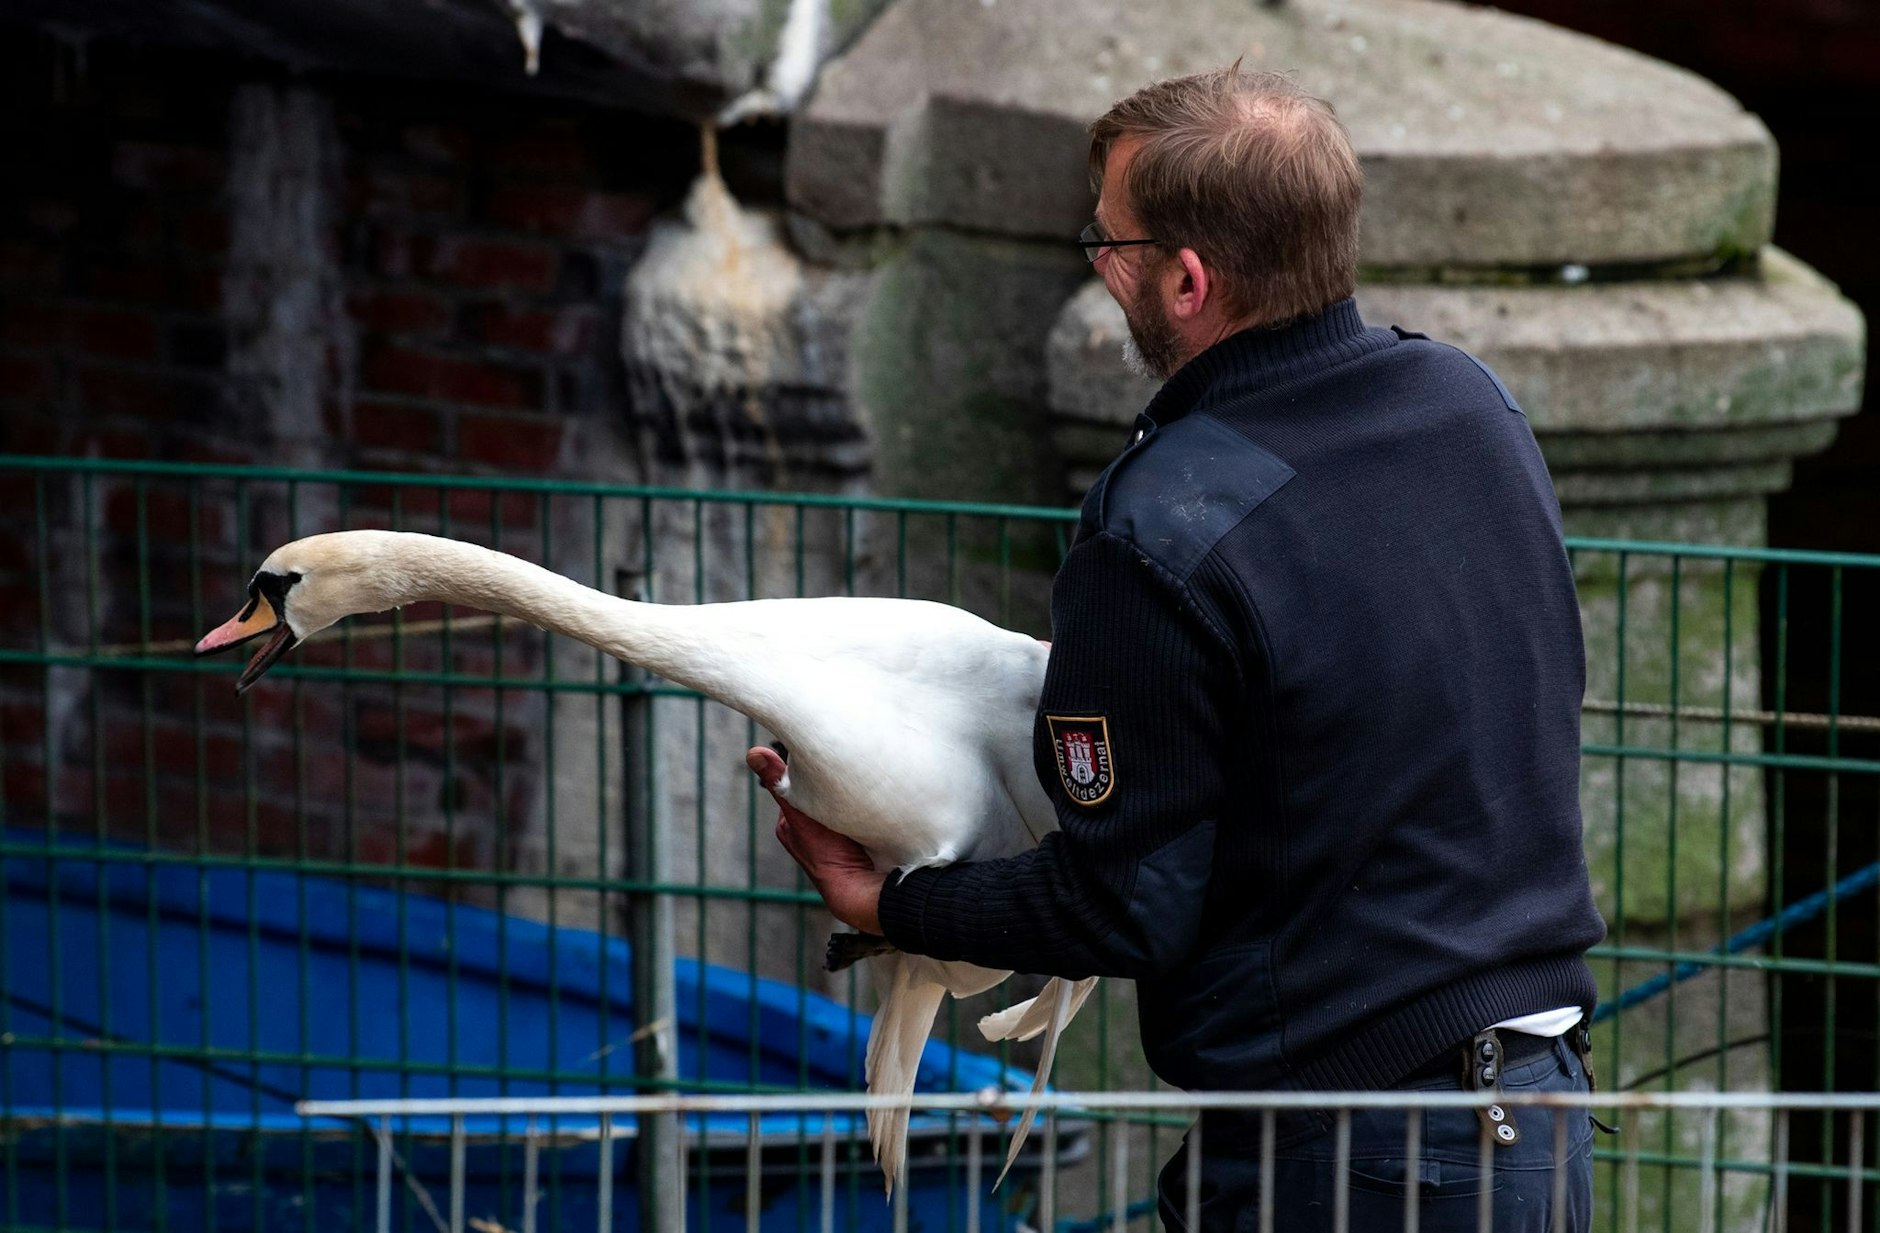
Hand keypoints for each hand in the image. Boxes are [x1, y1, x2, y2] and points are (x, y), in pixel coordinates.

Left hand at [747, 746, 886, 934]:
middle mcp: (806, 832)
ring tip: (857, 786)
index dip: (807, 771)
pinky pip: (853, 816)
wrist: (859, 889)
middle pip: (816, 794)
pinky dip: (859, 809)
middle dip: (827, 784)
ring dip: (846, 797)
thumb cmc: (827, 856)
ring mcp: (830, 838)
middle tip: (843, 772)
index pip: (795, 785)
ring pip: (835, 804)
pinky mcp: (852, 841)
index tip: (822, 758)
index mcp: (789, 825)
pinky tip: (866, 804)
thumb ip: (781, 783)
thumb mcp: (801, 813)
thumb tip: (753, 753)